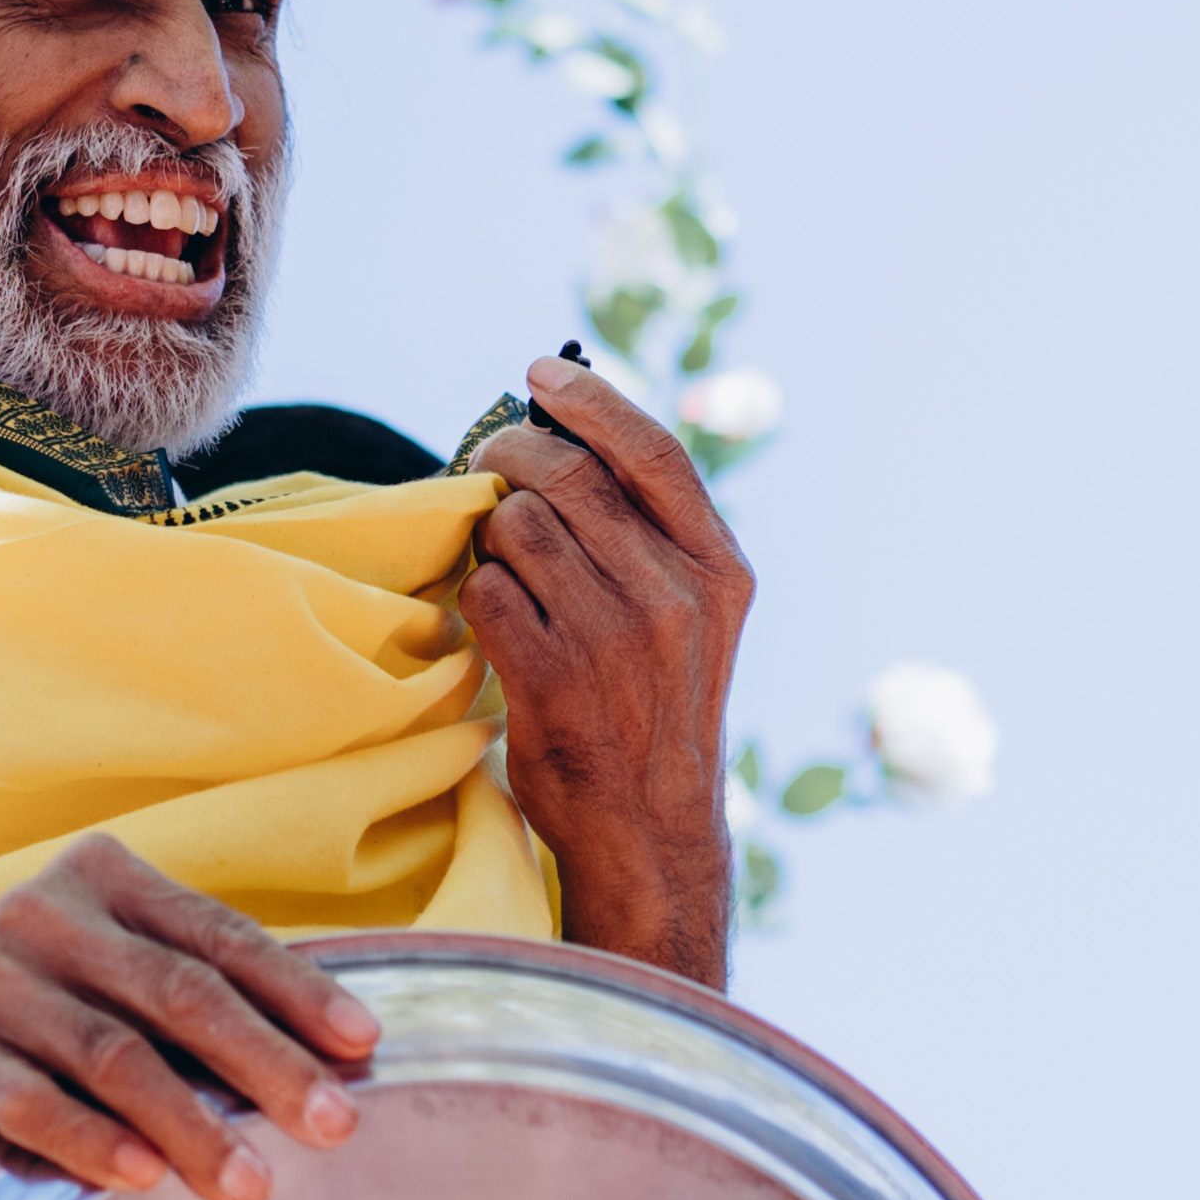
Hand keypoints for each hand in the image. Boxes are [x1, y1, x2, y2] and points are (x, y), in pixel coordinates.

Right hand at [0, 837, 380, 1199]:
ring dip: (192, 1125)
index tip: (364, 1046)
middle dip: (267, 1064)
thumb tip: (337, 1057)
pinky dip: (93, 1142)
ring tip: (253, 1187)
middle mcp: (43, 912)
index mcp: (102, 876)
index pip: (219, 936)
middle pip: (178, 993)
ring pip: (112, 1055)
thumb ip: (194, 992)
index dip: (298, 991)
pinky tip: (145, 1182)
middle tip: (336, 1127)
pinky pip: (29, 1102)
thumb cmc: (38, 1017)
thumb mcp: (107, 975)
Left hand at [465, 354, 752, 986]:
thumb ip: (650, 533)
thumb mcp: (693, 615)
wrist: (649, 828)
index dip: (592, 399)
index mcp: (719, 570)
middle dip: (513, 454)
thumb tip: (567, 435)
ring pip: (519, 527)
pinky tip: (498, 623)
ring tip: (502, 559)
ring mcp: (613, 637)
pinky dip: (479, 597)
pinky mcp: (553, 679)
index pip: (653, 451)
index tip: (544, 371)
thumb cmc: (657, 708)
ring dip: (493, 532)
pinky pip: (487, 592)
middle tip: (489, 459)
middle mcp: (675, 596)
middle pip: (569, 477)